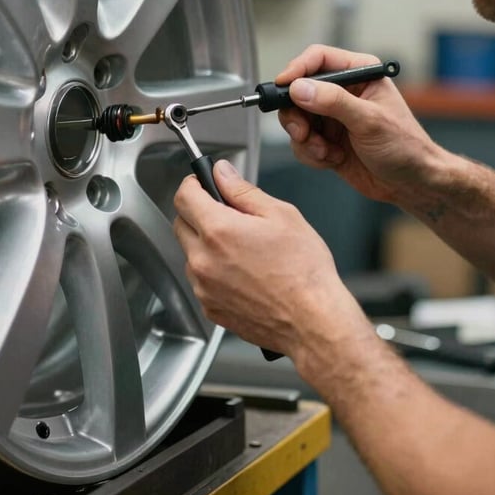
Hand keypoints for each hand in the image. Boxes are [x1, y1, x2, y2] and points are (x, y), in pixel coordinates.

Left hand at [173, 159, 361, 359]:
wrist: (313, 322)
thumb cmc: (304, 272)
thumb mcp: (281, 215)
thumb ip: (244, 190)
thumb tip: (223, 173)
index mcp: (218, 231)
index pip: (184, 196)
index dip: (193, 184)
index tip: (203, 184)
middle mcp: (203, 260)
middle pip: (181, 224)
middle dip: (199, 213)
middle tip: (230, 215)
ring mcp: (204, 288)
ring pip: (191, 254)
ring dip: (207, 245)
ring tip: (244, 250)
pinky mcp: (210, 308)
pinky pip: (201, 281)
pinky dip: (215, 272)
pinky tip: (244, 273)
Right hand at [276, 44, 441, 203]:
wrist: (411, 183)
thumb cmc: (406, 146)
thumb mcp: (369, 120)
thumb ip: (333, 102)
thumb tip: (300, 89)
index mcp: (359, 73)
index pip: (318, 59)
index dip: (296, 70)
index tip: (283, 86)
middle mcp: (343, 91)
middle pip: (298, 91)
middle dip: (296, 115)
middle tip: (302, 132)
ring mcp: (332, 116)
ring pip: (296, 119)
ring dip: (305, 140)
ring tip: (325, 151)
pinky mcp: (326, 139)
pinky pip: (301, 142)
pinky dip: (311, 154)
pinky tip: (332, 159)